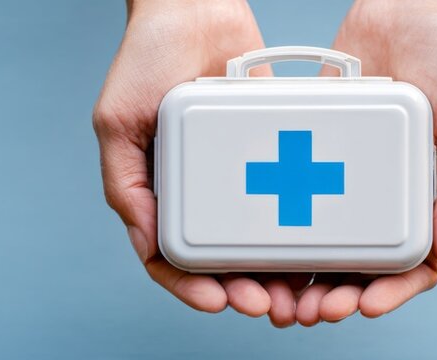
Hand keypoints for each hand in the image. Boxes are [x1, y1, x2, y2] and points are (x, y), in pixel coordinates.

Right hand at [93, 0, 311, 325]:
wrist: (195, 5)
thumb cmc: (146, 57)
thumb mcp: (117, 122)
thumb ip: (126, 184)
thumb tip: (148, 244)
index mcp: (158, 190)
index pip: (171, 257)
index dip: (191, 287)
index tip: (218, 299)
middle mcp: (200, 189)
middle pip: (223, 260)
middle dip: (245, 289)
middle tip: (270, 306)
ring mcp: (237, 173)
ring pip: (260, 240)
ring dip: (277, 274)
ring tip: (299, 295)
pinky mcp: (270, 149)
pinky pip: (288, 196)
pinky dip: (301, 229)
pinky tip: (319, 250)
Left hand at [294, 0, 436, 324]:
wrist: (400, 7)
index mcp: (432, 196)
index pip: (416, 265)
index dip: (393, 292)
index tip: (366, 305)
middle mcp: (391, 195)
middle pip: (364, 266)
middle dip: (341, 295)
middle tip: (313, 311)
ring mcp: (354, 177)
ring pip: (328, 245)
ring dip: (308, 278)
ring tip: (284, 298)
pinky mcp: (322, 153)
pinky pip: (302, 199)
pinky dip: (287, 231)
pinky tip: (267, 251)